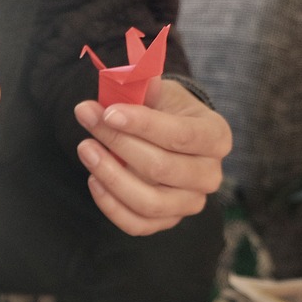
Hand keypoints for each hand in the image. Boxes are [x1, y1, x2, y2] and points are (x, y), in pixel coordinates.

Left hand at [74, 80, 231, 235]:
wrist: (167, 138)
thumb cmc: (165, 111)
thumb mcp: (160, 91)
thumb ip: (143, 84)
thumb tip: (123, 77)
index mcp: (216, 136)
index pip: (181, 135)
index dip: (142, 125)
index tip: (107, 112)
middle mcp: (210, 174)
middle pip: (161, 168)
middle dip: (118, 143)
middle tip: (87, 119)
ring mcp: (190, 203)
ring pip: (149, 202)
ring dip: (111, 176)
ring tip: (85, 149)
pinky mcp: (167, 221)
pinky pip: (136, 224)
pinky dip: (110, 205)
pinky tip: (93, 179)